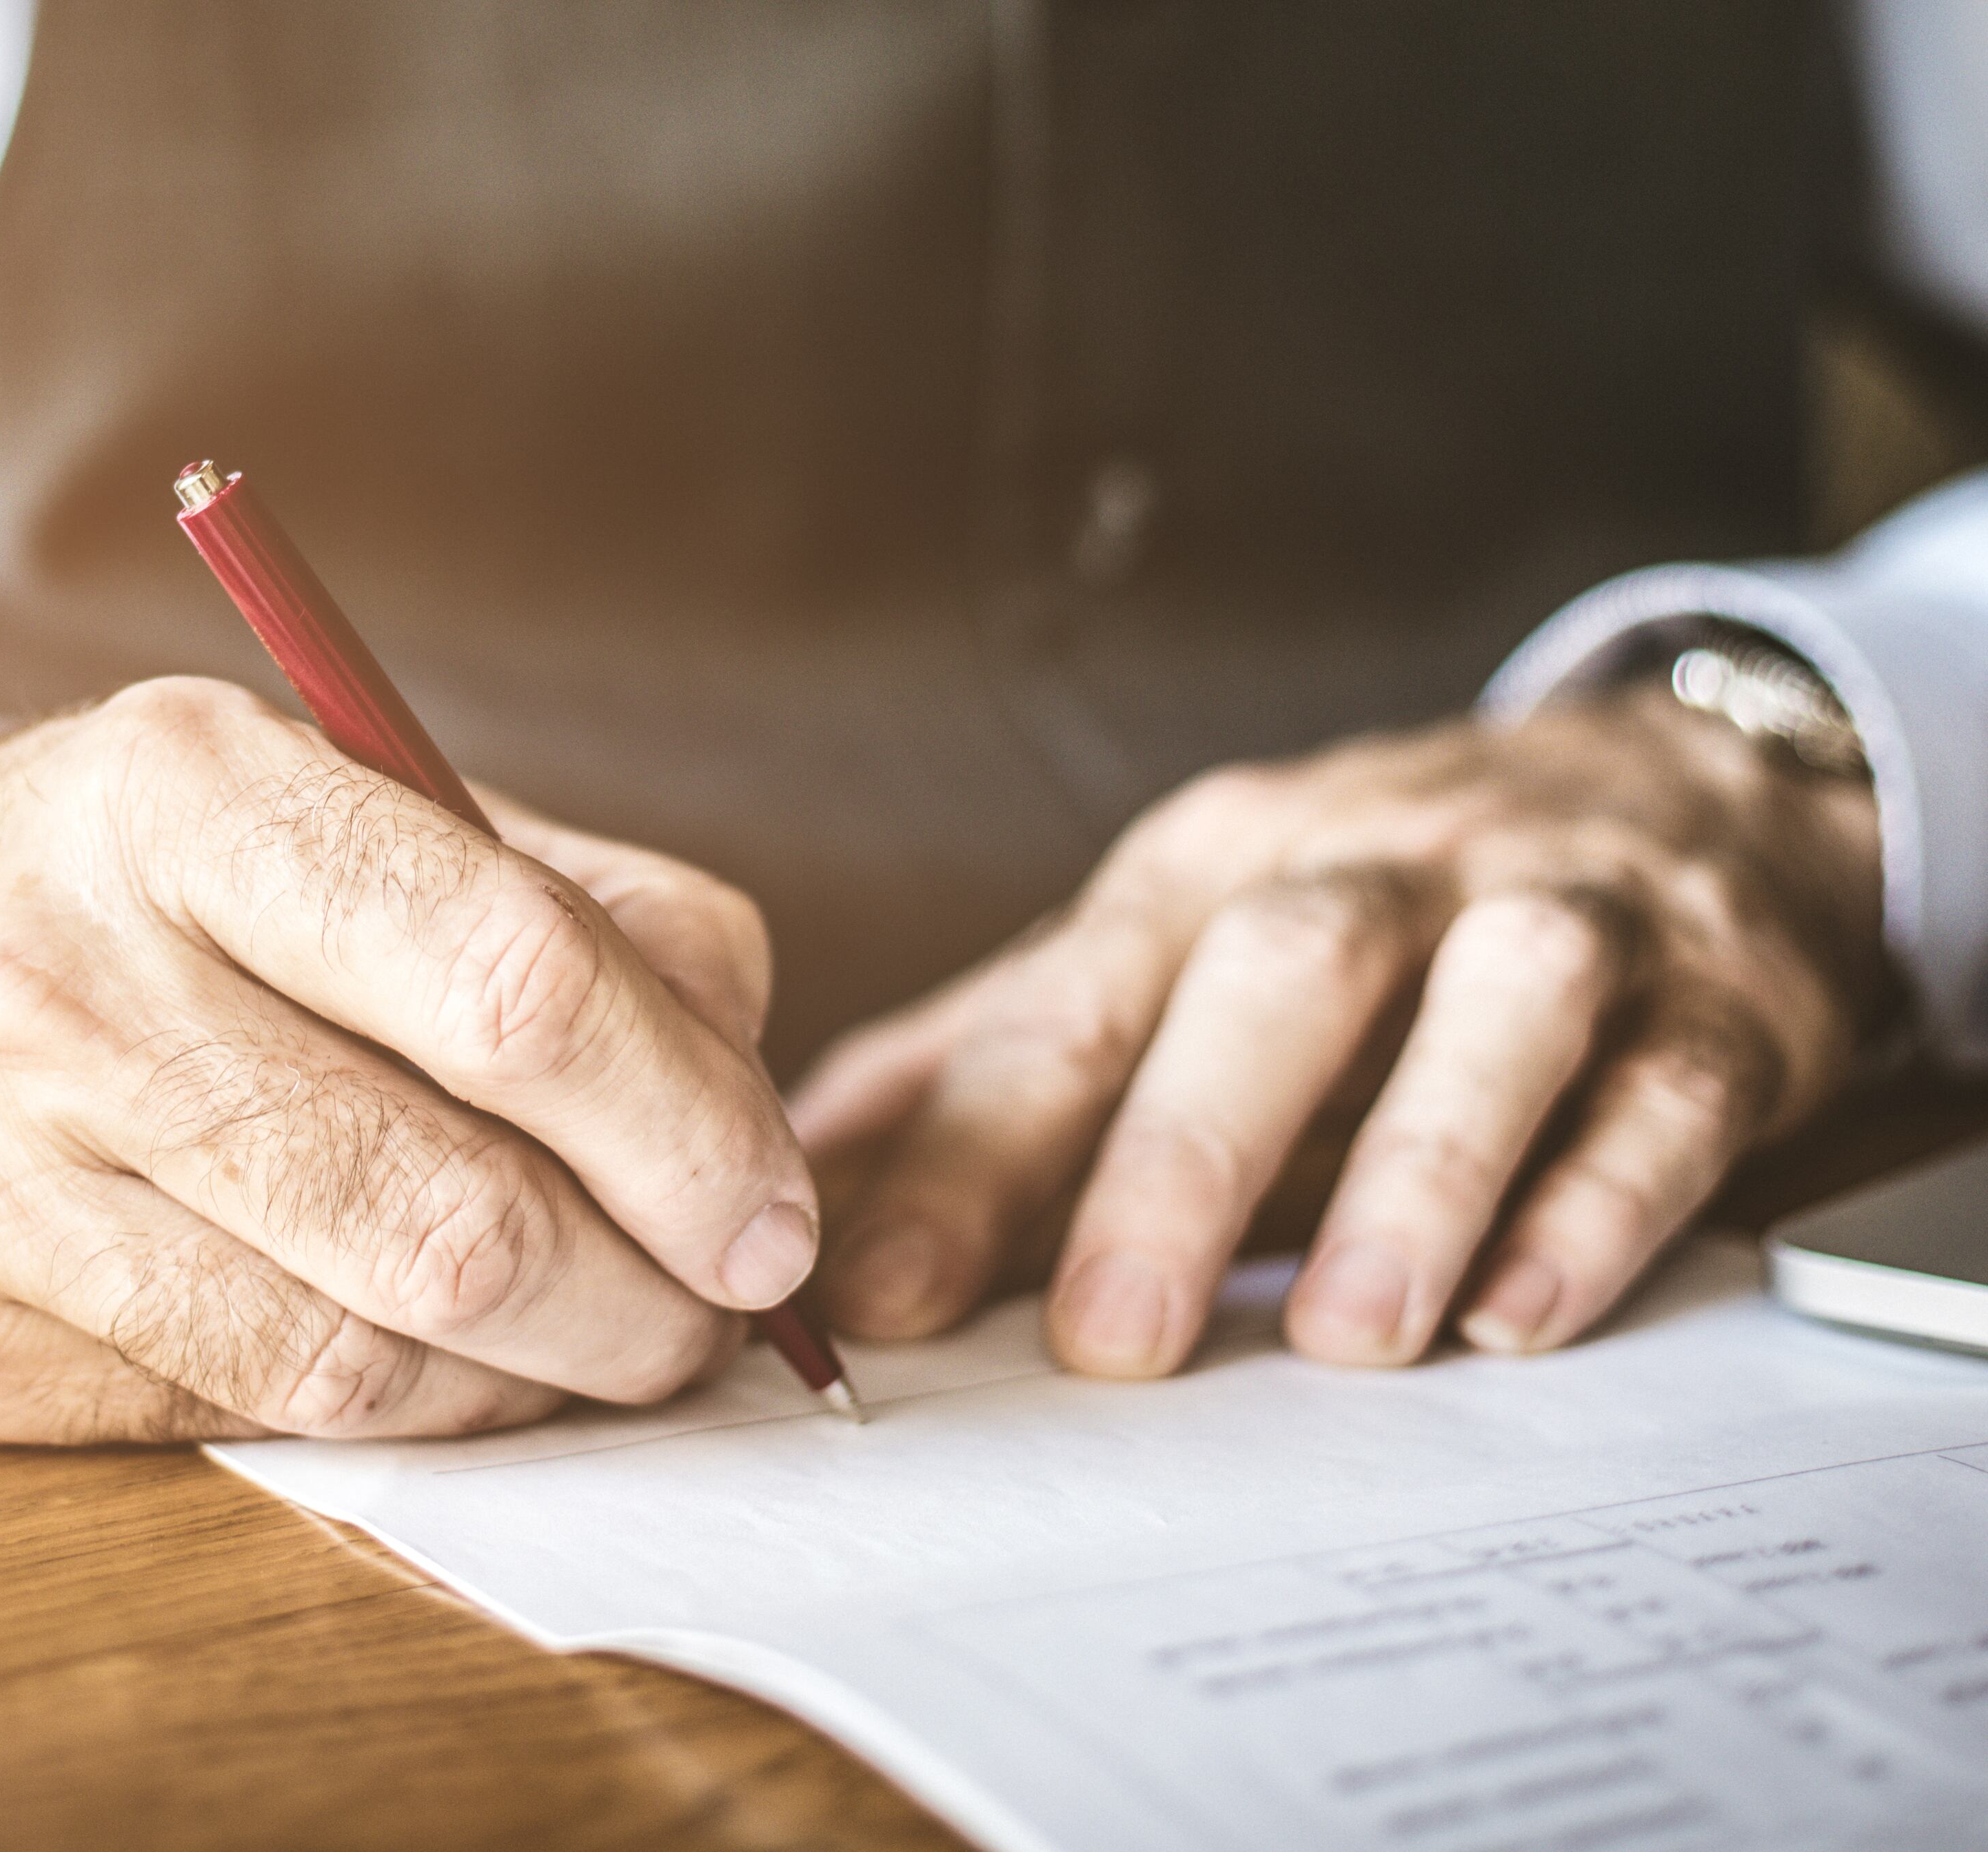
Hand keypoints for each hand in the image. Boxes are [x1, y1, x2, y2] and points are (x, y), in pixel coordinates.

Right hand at [0, 677, 817, 1443]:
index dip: (687, 1125)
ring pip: (361, 1361)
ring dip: (526, 1380)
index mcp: (180, 788)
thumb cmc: (141, 899)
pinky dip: (382, 1416)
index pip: (509, 979)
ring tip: (571, 1335)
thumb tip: (748, 1080)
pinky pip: (243, 1424)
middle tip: (699, 1312)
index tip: (771, 1213)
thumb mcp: (343, 813)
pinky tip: (406, 1356)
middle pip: (455, 1214)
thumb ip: (579, 911)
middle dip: (639, 1300)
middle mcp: (46, 971)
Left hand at [791, 683, 1886, 1374]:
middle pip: (1271, 982)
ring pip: (1491, 1009)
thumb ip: (989, 1058)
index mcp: (1205, 871)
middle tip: (1112, 1339)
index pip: (1066, 1009)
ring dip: (1416, 1171)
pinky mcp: (1716, 997)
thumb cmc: (1367, 911)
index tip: (877, 1296)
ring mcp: (1558, 917)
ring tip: (1349, 1337)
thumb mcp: (1163, 950)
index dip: (966, 1155)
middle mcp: (1376, 867)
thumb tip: (794, 1161)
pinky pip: (1668, 1087)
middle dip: (1180, 1159)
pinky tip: (1528, 1308)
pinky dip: (1602, 1200)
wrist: (1675, 791)